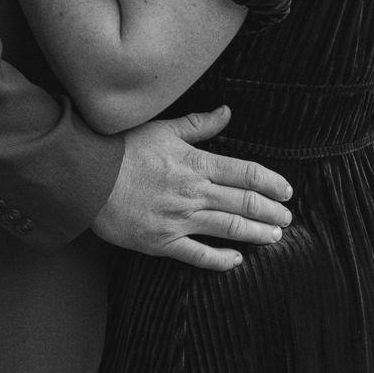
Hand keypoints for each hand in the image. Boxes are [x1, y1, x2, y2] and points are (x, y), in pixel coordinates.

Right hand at [92, 107, 293, 271]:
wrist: (86, 176)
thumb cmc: (121, 149)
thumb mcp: (163, 129)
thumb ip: (199, 125)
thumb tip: (227, 112)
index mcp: (197, 163)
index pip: (247, 174)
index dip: (272, 183)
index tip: (287, 191)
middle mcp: (194, 192)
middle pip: (245, 203)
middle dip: (271, 212)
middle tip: (287, 218)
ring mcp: (179, 219)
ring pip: (229, 228)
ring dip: (256, 233)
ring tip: (274, 237)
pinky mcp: (162, 241)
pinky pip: (198, 254)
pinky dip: (220, 259)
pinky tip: (236, 260)